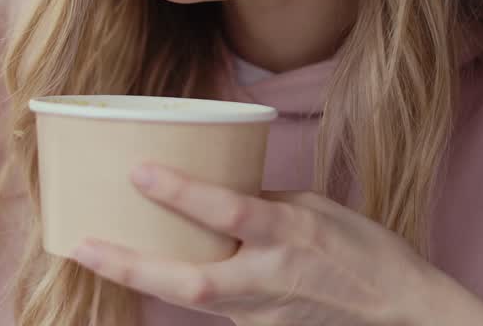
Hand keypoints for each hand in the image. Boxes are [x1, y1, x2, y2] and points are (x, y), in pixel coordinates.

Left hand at [70, 165, 482, 325]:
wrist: (400, 315)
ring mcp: (261, 311)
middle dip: (131, 264)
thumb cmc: (365, 252)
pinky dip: (178, 283)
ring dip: (140, 275)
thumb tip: (215, 190)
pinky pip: (210, 303)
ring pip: (191, 297)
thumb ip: (263, 202)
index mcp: (292, 234)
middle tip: (81, 245)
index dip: (182, 192)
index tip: (139, 171)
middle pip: (190, 279)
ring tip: (94, 253)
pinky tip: (148, 268)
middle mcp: (271, 276)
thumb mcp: (317, 209)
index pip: (230, 211)